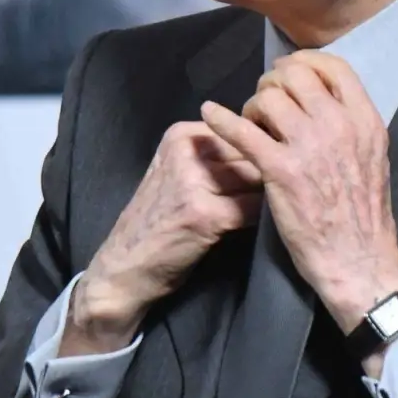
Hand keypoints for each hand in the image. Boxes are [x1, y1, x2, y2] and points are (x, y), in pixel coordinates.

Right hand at [62, 121, 262, 355]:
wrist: (125, 266)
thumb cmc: (157, 221)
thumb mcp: (175, 172)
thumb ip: (213, 157)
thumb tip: (269, 149)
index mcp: (181, 135)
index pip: (242, 131)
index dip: (260, 152)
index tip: (268, 169)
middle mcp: (185, 151)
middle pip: (251, 153)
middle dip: (267, 174)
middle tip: (272, 193)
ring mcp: (193, 182)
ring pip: (256, 178)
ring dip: (266, 197)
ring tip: (264, 211)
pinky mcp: (205, 214)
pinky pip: (252, 208)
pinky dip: (260, 218)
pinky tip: (252, 227)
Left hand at [200, 51, 397, 337]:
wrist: (357, 260)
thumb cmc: (363, 215)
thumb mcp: (373, 158)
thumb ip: (351, 128)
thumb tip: (325, 104)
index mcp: (364, 120)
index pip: (334, 68)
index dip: (305, 62)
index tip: (289, 71)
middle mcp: (338, 125)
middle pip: (295, 76)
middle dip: (273, 82)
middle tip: (263, 99)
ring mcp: (308, 146)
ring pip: (268, 98)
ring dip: (253, 105)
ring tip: (250, 124)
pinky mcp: (280, 170)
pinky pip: (242, 131)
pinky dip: (221, 119)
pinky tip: (209, 114)